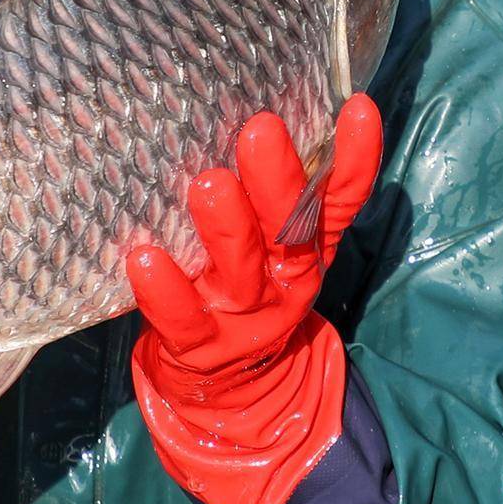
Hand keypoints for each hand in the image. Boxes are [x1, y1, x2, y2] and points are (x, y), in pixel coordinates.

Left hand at [127, 96, 382, 503]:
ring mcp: (243, 317)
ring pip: (241, 271)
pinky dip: (163, 291)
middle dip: (277, 180)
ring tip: (210, 185)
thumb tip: (280, 109)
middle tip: (260, 129)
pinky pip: (181, 319)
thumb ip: (284, 193)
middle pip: (289, 230)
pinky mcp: (198, 347)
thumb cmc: (245, 293)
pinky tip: (143, 257)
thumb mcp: (278, 248)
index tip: (359, 108)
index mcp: (306, 250)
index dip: (356, 158)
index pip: (341, 200)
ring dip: (226, 228)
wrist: (231, 395)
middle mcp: (285, 281)